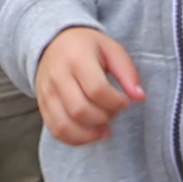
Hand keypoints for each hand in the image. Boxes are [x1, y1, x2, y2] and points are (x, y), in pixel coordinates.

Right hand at [34, 25, 144, 147]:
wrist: (54, 42)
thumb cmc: (87, 47)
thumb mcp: (112, 49)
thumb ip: (128, 72)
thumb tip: (140, 97)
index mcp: (77, 57)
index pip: (96, 90)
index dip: (116, 102)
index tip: (125, 102)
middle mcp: (57, 76)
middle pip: (80, 110)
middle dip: (104, 117)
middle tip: (114, 112)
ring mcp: (47, 92)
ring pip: (64, 125)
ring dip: (89, 134)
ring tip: (104, 129)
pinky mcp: (42, 105)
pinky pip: (56, 131)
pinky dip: (75, 139)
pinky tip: (90, 134)